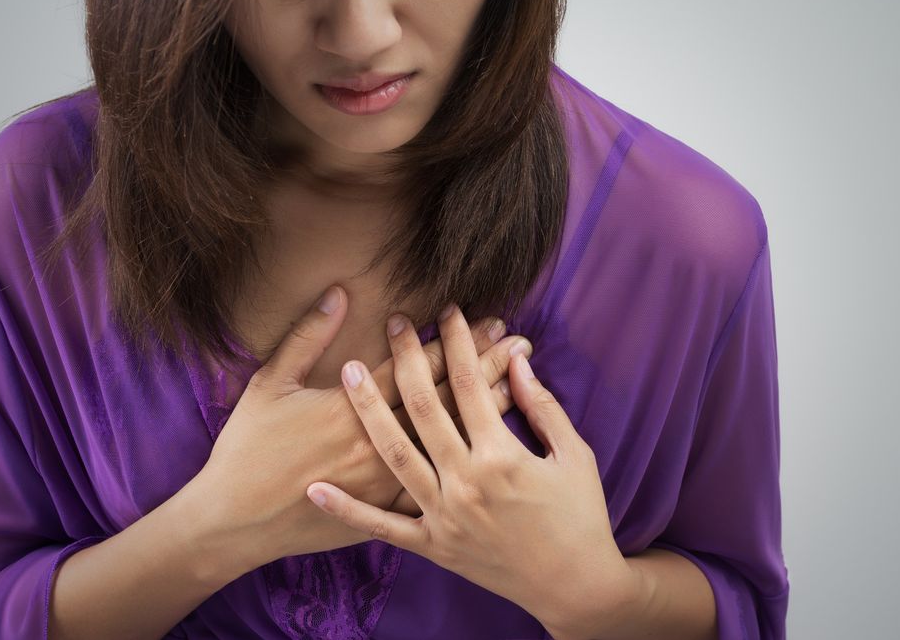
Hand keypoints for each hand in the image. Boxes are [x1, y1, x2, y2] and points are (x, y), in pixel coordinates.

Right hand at [188, 287, 532, 572]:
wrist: (234, 523)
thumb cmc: (247, 449)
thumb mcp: (269, 383)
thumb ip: (307, 336)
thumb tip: (339, 292)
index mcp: (352, 409)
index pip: (418, 367)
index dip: (457, 343)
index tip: (489, 322)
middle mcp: (378, 444)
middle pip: (446, 400)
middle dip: (486, 368)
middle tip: (520, 343)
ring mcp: (386, 483)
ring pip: (451, 442)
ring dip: (488, 411)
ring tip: (521, 383)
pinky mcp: (386, 513)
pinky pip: (439, 489)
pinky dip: (468, 466)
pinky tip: (495, 448)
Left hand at [304, 303, 635, 630]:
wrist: (576, 587)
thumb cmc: (582, 516)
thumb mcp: (575, 455)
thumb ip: (543, 407)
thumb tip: (519, 361)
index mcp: (502, 457)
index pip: (469, 384)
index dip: (458, 342)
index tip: (448, 311)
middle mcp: (466, 483)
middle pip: (424, 408)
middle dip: (407, 358)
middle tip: (394, 323)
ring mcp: (444, 516)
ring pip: (395, 454)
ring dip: (369, 410)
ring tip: (349, 371)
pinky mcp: (433, 547)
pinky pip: (381, 528)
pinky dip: (347, 511)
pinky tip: (317, 489)